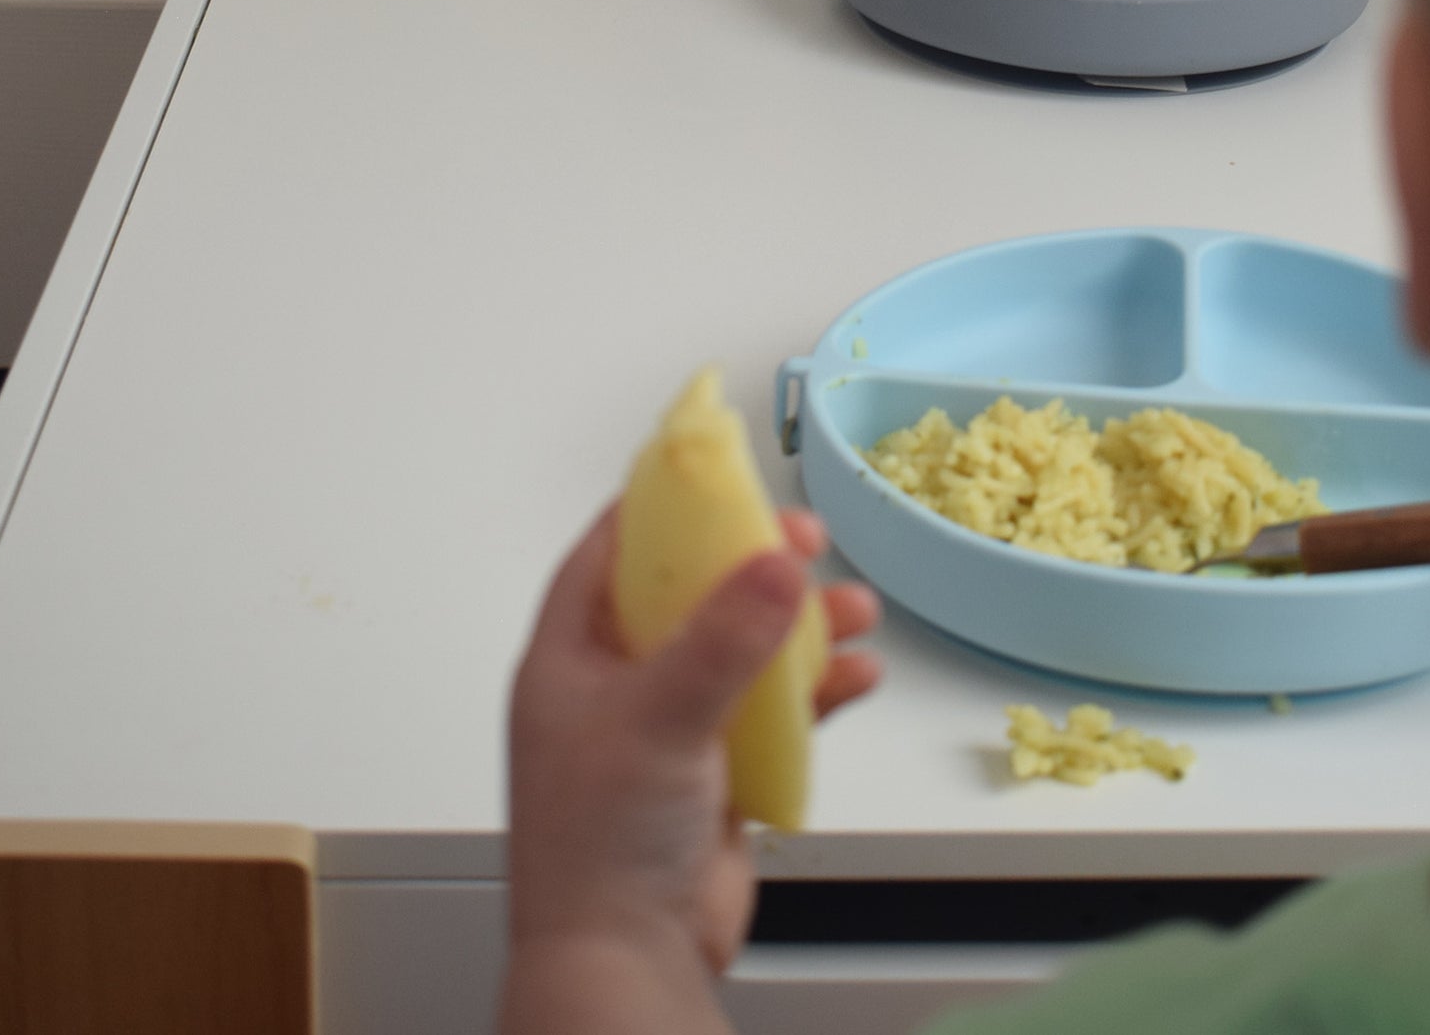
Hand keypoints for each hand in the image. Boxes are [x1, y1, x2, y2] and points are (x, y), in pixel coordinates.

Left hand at [507, 502, 882, 974]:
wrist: (626, 961)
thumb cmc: (603, 841)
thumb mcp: (659, 718)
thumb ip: (724, 637)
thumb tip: (781, 560)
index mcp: (571, 657)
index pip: (609, 552)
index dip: (660, 506)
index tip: (714, 468)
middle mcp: (616, 684)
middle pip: (687, 593)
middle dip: (750, 562)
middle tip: (804, 536)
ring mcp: (666, 728)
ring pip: (740, 648)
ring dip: (799, 625)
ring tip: (856, 604)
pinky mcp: (714, 770)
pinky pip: (771, 707)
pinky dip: (816, 688)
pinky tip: (859, 675)